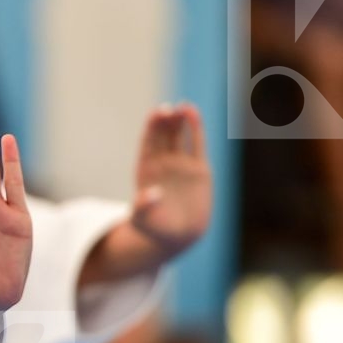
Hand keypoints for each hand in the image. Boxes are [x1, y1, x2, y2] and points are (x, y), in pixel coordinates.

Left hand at [130, 103, 210, 256]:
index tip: (156, 113)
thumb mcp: (143, 220)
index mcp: (146, 171)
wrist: (178, 236)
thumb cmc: (155, 229)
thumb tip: (152, 193)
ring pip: (180, 136)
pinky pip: (197, 145)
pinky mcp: (198, 169)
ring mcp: (181, 164)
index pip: (148, 144)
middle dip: (165, 121)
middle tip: (169, 109)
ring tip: (184, 107)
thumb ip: (143, 207)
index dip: (151, 128)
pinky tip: (193, 114)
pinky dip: (196, 129)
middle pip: (163, 136)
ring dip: (181, 121)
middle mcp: (162, 163)